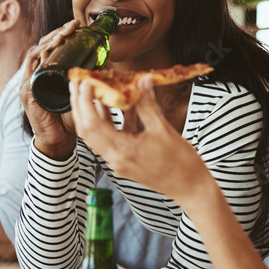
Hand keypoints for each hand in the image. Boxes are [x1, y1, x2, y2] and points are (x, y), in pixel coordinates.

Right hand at [18, 19, 80, 159]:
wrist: (59, 140)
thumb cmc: (68, 118)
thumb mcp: (80, 93)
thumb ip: (88, 80)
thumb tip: (104, 64)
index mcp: (44, 73)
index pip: (49, 47)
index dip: (60, 33)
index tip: (76, 25)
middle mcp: (33, 75)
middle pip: (40, 46)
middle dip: (56, 33)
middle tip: (72, 26)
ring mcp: (28, 84)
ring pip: (34, 55)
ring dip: (49, 42)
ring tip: (63, 35)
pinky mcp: (27, 94)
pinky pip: (31, 72)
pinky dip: (40, 60)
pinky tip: (50, 52)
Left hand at [69, 75, 211, 201]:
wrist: (191, 188)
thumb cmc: (182, 163)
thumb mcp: (163, 128)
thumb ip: (147, 104)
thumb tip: (142, 81)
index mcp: (123, 152)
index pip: (92, 125)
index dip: (85, 101)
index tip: (86, 82)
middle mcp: (115, 159)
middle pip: (86, 130)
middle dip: (79, 105)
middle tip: (77, 83)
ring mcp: (118, 162)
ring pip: (96, 134)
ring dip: (91, 113)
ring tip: (89, 90)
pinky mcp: (124, 161)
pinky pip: (110, 139)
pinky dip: (108, 122)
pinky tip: (112, 106)